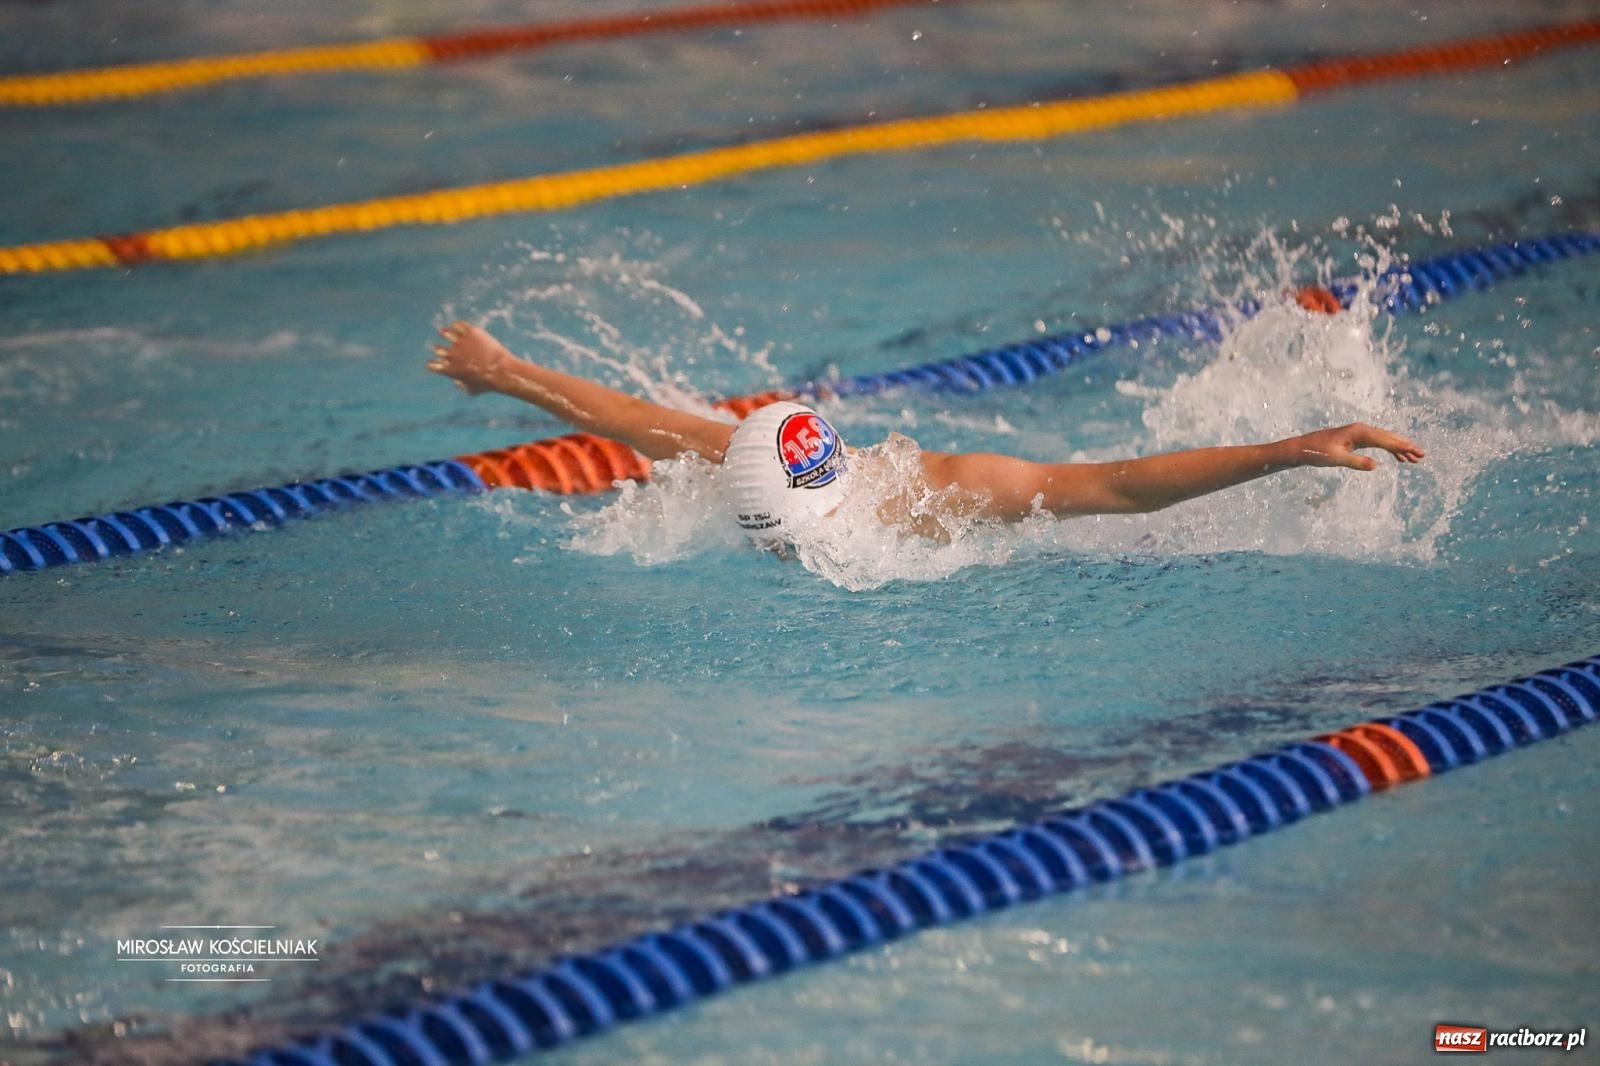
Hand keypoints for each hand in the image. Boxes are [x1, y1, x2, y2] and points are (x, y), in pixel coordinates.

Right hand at [427, 321, 513, 395]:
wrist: (502, 371)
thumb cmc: (488, 384)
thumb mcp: (472, 390)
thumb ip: (461, 386)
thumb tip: (457, 381)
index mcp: (449, 369)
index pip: (431, 365)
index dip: (432, 363)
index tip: (436, 362)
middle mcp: (452, 354)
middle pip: (437, 348)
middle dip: (437, 348)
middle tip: (439, 347)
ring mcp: (461, 342)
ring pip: (445, 333)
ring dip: (444, 333)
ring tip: (444, 332)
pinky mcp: (471, 332)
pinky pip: (458, 325)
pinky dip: (456, 325)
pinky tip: (457, 326)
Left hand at [1288, 422, 1425, 470]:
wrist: (1304, 448)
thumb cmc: (1318, 453)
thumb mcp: (1337, 459)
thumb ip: (1356, 462)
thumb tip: (1376, 465)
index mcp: (1359, 432)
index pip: (1386, 440)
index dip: (1402, 446)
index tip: (1416, 452)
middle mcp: (1362, 430)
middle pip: (1389, 437)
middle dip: (1406, 446)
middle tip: (1422, 455)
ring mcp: (1360, 434)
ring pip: (1385, 440)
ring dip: (1400, 449)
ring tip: (1415, 459)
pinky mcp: (1357, 439)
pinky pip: (1378, 443)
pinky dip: (1390, 450)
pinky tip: (1399, 458)